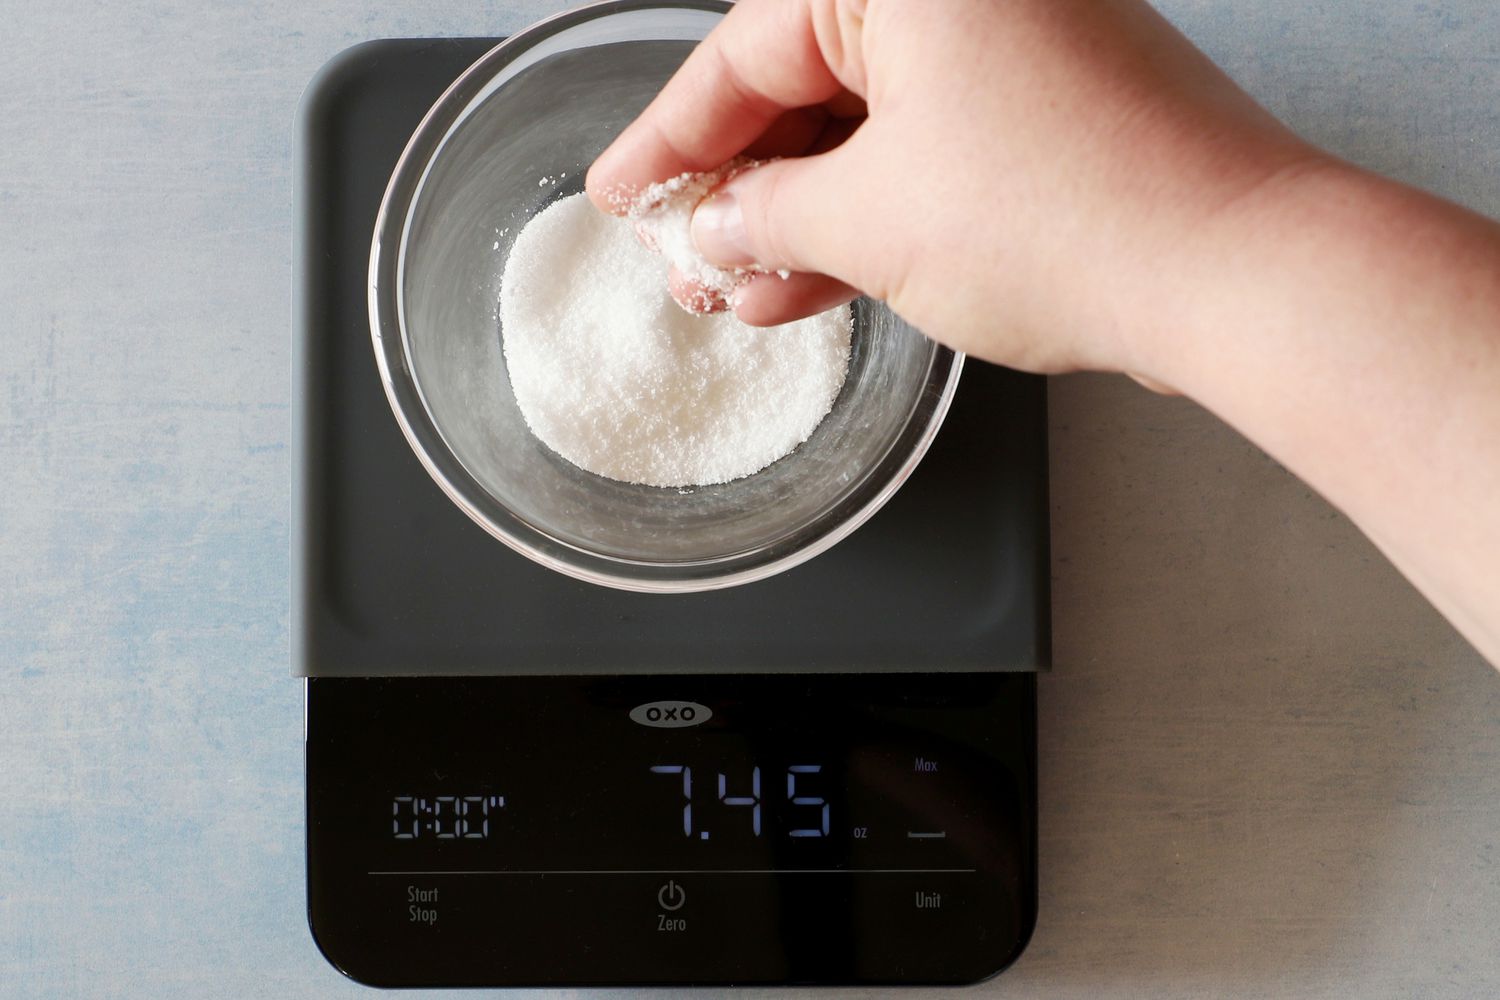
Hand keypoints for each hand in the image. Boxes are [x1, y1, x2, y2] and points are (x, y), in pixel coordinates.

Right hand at [587, 0, 1320, 378]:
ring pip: (864, 133)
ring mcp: (1011, 55)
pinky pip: (925, 159)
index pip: (743, 52)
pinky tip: (807, 287)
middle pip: (803, 88)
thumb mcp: (873, 220)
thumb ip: (770, 216)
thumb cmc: (1070, 215)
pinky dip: (868, 222)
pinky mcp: (1047, 118)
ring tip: (732, 296)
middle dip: (736, 190)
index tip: (620, 195)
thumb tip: (716, 227)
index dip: (668, 139)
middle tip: (679, 260)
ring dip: (795, 220)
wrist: (1234, 276)